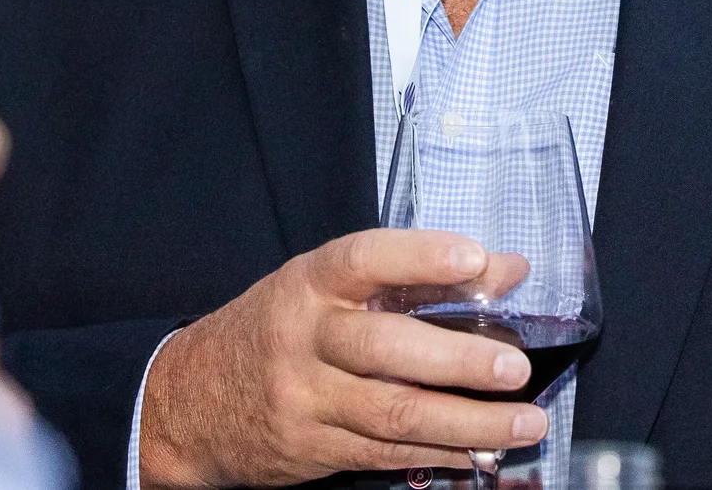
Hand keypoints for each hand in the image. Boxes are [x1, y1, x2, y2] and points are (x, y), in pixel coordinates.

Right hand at [137, 228, 548, 488]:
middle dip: (458, 360)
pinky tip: (480, 449)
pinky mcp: (314, 450)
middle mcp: (305, 339)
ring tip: (523, 421)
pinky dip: (440, 453)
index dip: (420, 256)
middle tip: (514, 366)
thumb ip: (415, 277)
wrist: (188, 402)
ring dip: (468, 422)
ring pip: (395, 413)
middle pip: (386, 348)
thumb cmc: (273, 331)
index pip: (365, 258)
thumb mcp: (326, 288)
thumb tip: (506, 267)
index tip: (474, 257)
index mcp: (309, 283)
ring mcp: (307, 400)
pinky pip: (386, 454)